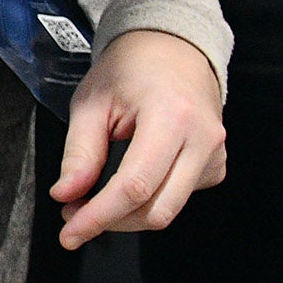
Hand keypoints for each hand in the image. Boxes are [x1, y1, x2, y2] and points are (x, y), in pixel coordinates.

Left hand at [49, 27, 226, 246]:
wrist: (173, 49)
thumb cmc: (131, 69)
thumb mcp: (92, 102)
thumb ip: (79, 153)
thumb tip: (66, 195)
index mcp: (171, 117)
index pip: (135, 187)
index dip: (99, 217)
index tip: (69, 233)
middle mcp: (203, 139)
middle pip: (156, 209)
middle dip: (111, 221)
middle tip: (74, 213)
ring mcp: (215, 154)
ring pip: (168, 210)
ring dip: (127, 215)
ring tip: (93, 197)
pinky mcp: (215, 166)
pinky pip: (179, 199)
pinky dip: (148, 202)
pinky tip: (127, 184)